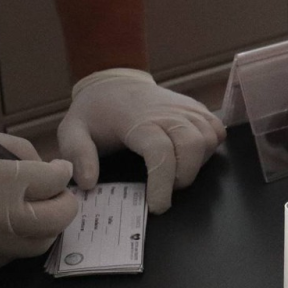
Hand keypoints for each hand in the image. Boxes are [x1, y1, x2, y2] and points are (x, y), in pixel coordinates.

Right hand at [0, 133, 77, 278]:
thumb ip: (19, 152)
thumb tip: (49, 170)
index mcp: (2, 183)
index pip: (57, 181)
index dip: (61, 173)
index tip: (56, 171)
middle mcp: (1, 220)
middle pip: (59, 219)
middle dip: (65, 205)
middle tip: (55, 196)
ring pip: (39, 244)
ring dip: (43, 227)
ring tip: (31, 213)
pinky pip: (9, 257)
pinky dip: (14, 242)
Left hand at [57, 68, 225, 213]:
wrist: (114, 80)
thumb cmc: (94, 111)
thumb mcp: (72, 130)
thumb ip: (78, 156)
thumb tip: (89, 183)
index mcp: (138, 120)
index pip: (161, 152)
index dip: (163, 183)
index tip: (157, 206)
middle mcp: (167, 112)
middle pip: (193, 145)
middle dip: (185, 177)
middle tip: (167, 190)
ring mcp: (185, 107)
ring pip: (209, 137)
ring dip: (198, 163)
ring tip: (176, 173)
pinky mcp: (196, 107)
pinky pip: (216, 129)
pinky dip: (209, 147)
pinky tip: (191, 156)